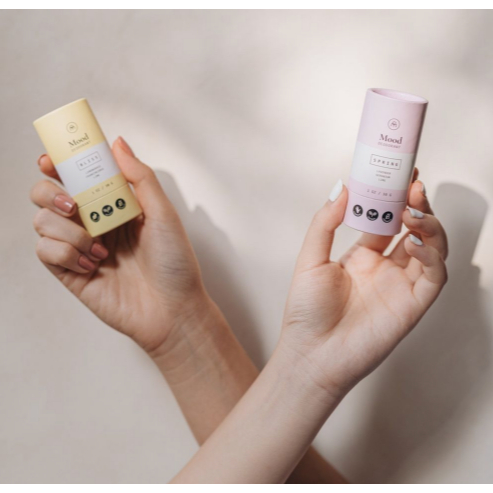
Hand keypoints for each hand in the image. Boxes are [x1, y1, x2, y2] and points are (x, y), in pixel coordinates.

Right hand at [31, 137, 209, 353]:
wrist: (173, 311)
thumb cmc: (175, 263)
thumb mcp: (164, 215)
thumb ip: (140, 178)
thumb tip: (117, 143)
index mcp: (114, 206)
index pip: (77, 177)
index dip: (59, 164)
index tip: (51, 159)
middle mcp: (93, 223)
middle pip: (48, 194)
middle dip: (51, 193)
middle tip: (73, 205)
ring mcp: (79, 248)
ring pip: (42, 221)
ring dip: (68, 231)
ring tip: (99, 249)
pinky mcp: (70, 273)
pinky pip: (45, 251)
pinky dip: (65, 254)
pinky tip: (93, 265)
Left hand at [280, 176, 447, 396]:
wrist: (311, 354)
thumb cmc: (306, 312)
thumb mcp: (310, 259)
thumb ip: (325, 223)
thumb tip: (341, 187)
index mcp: (362, 256)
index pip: (386, 218)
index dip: (395, 196)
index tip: (399, 172)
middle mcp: (385, 267)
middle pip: (412, 228)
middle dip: (416, 204)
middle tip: (412, 184)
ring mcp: (401, 285)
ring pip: (431, 247)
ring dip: (428, 224)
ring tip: (413, 209)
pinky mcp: (413, 305)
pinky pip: (434, 275)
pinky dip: (432, 255)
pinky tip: (415, 241)